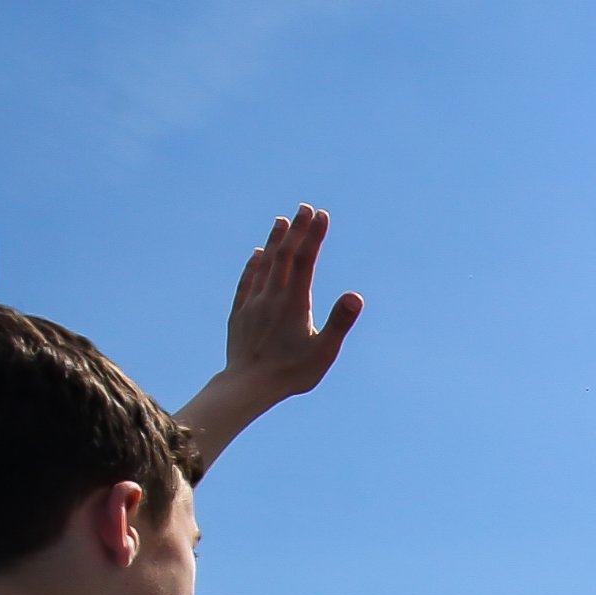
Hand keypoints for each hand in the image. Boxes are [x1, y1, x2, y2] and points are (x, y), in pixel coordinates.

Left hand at [224, 205, 362, 407]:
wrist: (248, 386)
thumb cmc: (291, 373)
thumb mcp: (323, 352)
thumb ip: (339, 322)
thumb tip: (355, 296)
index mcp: (294, 302)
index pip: (305, 260)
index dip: (314, 236)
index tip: (322, 215)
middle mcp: (271, 296)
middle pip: (284, 255)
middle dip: (296, 230)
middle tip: (305, 208)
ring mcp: (253, 303)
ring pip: (264, 264)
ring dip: (275, 241)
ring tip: (282, 221)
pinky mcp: (240, 313)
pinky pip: (248, 281)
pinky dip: (254, 264)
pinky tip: (258, 254)